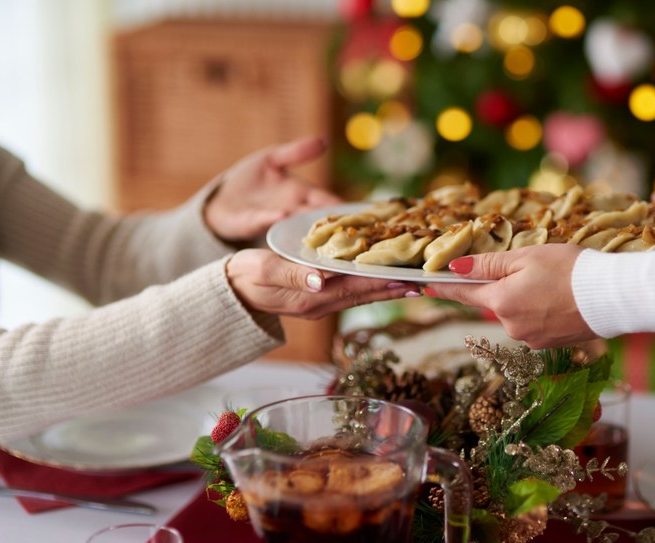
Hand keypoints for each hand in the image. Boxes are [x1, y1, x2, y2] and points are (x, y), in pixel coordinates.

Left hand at [205, 136, 340, 242]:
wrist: (219, 200)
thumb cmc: (248, 181)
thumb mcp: (272, 159)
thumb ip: (297, 153)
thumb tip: (324, 141)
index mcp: (301, 195)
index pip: (328, 202)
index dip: (344, 207)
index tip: (363, 212)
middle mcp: (292, 210)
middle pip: (317, 218)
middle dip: (332, 223)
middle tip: (352, 228)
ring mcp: (273, 219)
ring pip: (295, 225)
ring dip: (307, 226)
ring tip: (322, 225)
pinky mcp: (251, 222)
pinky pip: (264, 220)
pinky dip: (274, 217)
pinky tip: (283, 214)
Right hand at [226, 249, 419, 319]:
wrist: (229, 291)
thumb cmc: (244, 275)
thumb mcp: (264, 271)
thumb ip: (292, 275)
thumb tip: (321, 280)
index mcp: (310, 297)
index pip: (354, 288)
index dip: (382, 283)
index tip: (408, 278)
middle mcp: (320, 304)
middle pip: (364, 295)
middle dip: (394, 288)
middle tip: (426, 282)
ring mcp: (319, 304)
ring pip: (360, 295)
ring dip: (387, 289)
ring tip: (414, 282)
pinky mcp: (317, 298)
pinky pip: (350, 292)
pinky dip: (370, 285)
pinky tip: (383, 278)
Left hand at [425, 245, 595, 347]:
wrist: (612, 298)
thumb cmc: (570, 270)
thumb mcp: (526, 257)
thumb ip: (488, 264)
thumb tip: (455, 268)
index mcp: (500, 301)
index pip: (462, 293)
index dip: (442, 287)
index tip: (423, 285)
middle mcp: (509, 325)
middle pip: (495, 301)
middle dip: (506, 286)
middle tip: (535, 270)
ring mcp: (528, 339)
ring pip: (516, 312)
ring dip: (526, 299)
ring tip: (556, 284)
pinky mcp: (546, 345)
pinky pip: (533, 324)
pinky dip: (541, 311)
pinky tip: (561, 301)